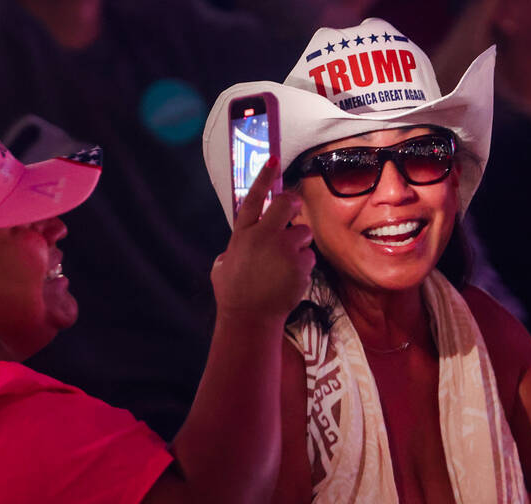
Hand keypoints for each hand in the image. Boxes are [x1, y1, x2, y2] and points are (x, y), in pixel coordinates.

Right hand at [212, 157, 314, 321]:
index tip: (274, 159)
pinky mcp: (300, 265)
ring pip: (303, 233)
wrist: (250, 318)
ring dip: (298, 245)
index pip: (254, 197)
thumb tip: (231, 252)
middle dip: (293, 204)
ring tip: (285, 264)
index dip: (265, 176)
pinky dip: (302, 266)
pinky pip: (308, 257)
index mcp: (243, 234)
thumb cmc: (233, 294)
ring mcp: (284, 250)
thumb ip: (231, 251)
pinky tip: (289, 278)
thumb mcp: (222, 266)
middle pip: (287, 204)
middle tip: (292, 211)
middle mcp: (264, 237)